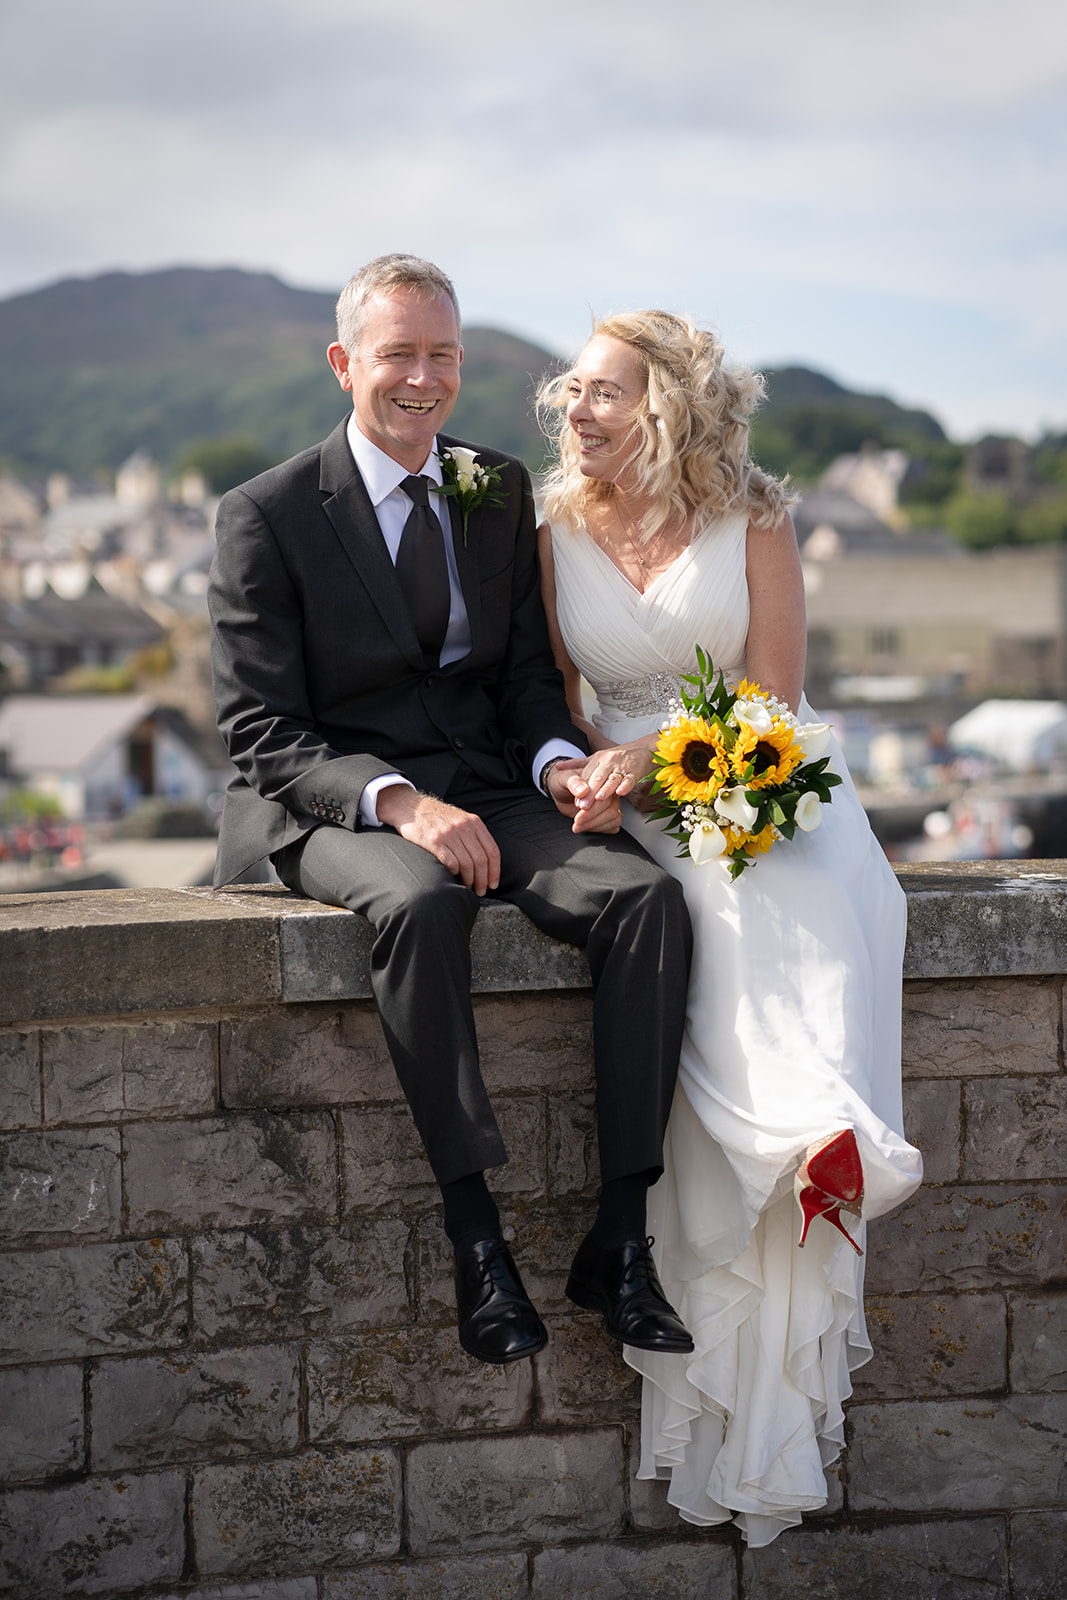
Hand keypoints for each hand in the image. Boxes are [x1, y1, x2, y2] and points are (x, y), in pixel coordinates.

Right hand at [374, 786, 500, 894]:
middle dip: (483, 880)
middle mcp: (464, 827)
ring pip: (467, 864)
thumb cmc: (437, 817)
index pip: (492, 851)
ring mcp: (449, 833)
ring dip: (469, 880)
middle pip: (481, 860)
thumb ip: (474, 835)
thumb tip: (487, 862)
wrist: (411, 806)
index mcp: (474, 822)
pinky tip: (453, 875)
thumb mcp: (461, 819)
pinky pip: (451, 862)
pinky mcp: (434, 841)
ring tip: (468, 887)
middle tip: (480, 891)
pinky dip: (455, 872)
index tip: (493, 884)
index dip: (495, 871)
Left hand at [545, 759, 623, 834]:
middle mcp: (608, 787)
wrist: (559, 790)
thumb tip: (583, 791)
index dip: (591, 798)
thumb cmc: (561, 780)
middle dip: (592, 813)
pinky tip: (588, 828)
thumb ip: (573, 782)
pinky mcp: (610, 812)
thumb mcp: (563, 778)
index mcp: (599, 772)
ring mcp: (611, 800)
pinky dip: (602, 828)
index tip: (580, 806)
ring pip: (613, 814)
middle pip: (609, 804)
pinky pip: (614, 823)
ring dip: (596, 823)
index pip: (601, 785)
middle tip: (577, 820)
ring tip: (578, 825)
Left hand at [575, 745, 655, 802]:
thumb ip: (576, 764)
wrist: (643, 750)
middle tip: (583, 806)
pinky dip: (625, 786)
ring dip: (606, 789)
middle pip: (597, 778)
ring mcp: (622, 767)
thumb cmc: (617, 757)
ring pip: (612, 779)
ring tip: (599, 798)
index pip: (587, 775)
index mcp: (597, 759)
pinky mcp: (635, 772)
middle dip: (590, 793)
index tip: (576, 802)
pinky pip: (629, 780)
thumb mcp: (595, 758)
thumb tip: (557, 766)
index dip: (581, 789)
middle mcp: (609, 762)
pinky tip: (620, 793)